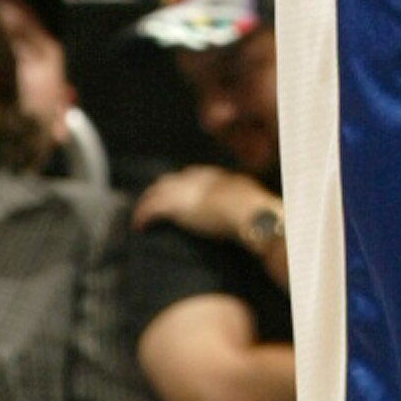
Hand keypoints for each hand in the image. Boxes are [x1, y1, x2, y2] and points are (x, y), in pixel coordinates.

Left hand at [132, 166, 273, 239]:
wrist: (253, 215)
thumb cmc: (262, 214)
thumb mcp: (259, 205)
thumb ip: (253, 206)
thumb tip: (262, 214)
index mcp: (222, 178)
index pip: (198, 175)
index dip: (187, 182)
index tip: (182, 189)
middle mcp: (202, 180)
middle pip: (175, 180)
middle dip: (163, 189)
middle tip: (155, 199)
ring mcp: (189, 192)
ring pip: (159, 192)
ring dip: (149, 202)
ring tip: (142, 213)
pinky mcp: (177, 207)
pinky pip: (152, 209)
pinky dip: (143, 216)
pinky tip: (139, 226)